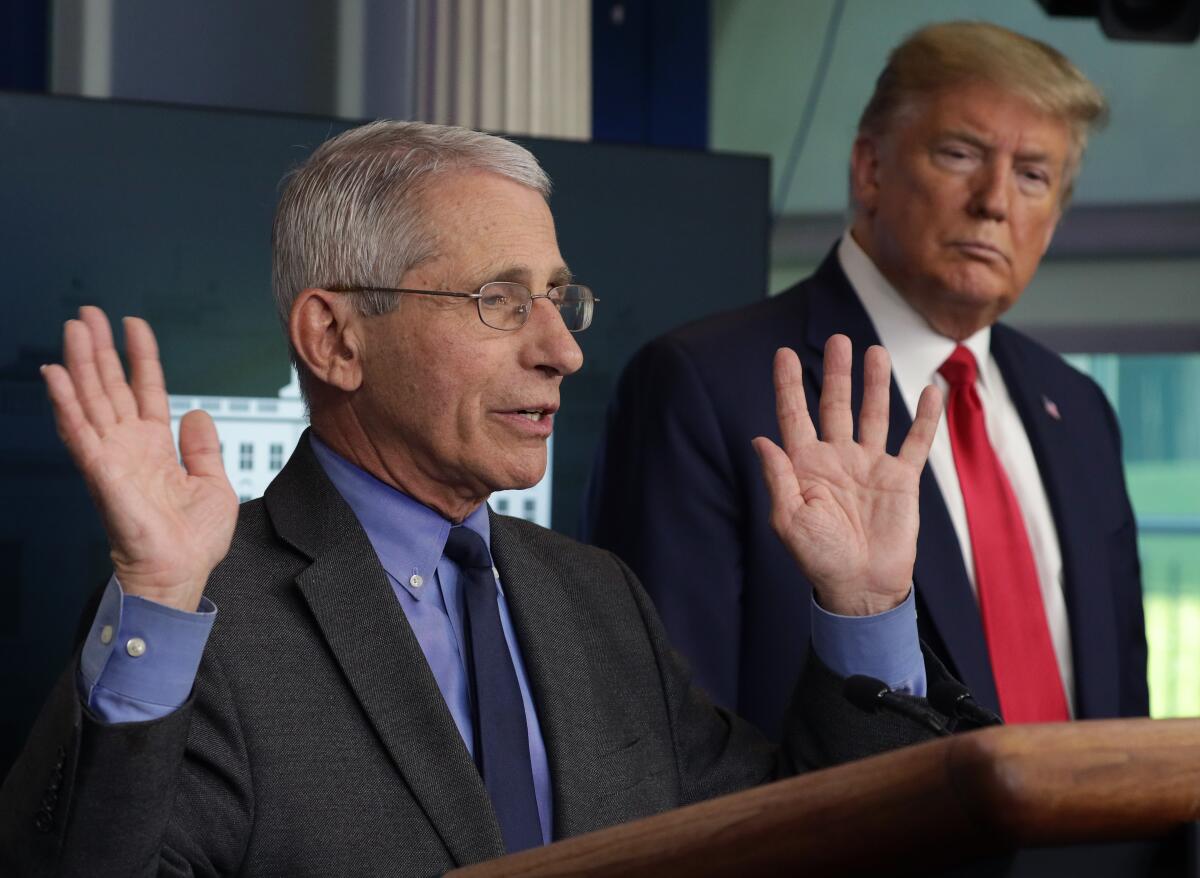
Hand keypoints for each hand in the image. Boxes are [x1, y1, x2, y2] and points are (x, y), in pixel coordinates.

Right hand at [41, 306, 237, 611]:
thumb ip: (204, 447)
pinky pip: (79, 432)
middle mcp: (130, 447)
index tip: (133, 324)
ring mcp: (112, 457)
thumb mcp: (214, 483)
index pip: (146, 389)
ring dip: (80, 364)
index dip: (140, 356)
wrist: (181, 573)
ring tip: (73, 329)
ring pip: (91, 399)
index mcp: (156, 447)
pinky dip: (66, 404)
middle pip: (110, 386)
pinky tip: (55, 376)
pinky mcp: (101, 473)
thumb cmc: (193, 541)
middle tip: (88, 313)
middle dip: (99, 349)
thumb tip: (199, 413)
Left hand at [752, 336, 940, 616]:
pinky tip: (929, 391)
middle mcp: (837, 458)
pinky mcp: (901, 480)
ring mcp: (870, 466)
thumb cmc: (819, 558)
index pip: (794, 416)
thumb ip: (778, 478)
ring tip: (874, 352)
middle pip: (835, 405)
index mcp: (805, 466)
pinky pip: (914, 442)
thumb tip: (760, 440)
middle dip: (836, 373)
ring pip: (873, 414)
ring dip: (874, 384)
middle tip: (839, 340)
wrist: (861, 587)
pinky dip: (923, 418)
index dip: (788, 385)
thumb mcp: (789, 520)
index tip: (783, 353)